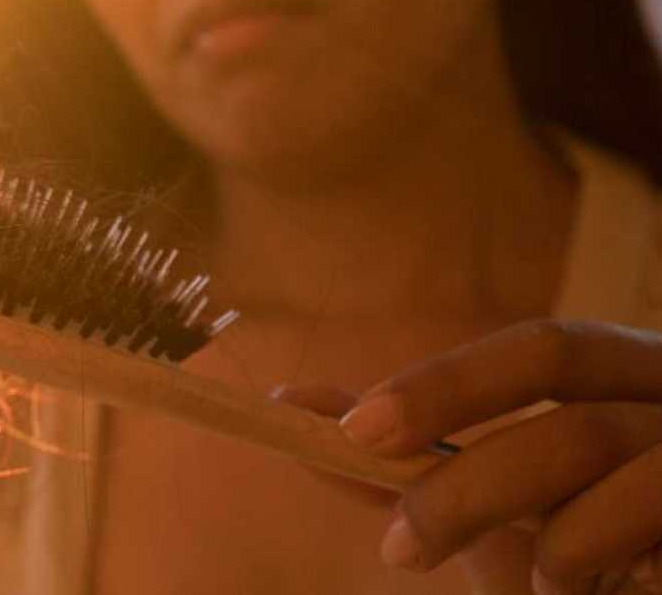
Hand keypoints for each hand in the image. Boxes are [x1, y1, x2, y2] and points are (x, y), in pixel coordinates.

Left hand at [277, 319, 661, 593]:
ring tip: (544, 589)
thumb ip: (406, 453)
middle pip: (574, 426)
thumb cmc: (580, 541)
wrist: (641, 590)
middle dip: (470, 488)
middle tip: (399, 549)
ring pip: (622, 493)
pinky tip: (610, 590)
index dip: (450, 386)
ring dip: (556, 552)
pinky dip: (616, 571)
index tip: (358, 432)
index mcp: (626, 374)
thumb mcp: (491, 495)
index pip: (545, 349)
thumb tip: (293, 404)